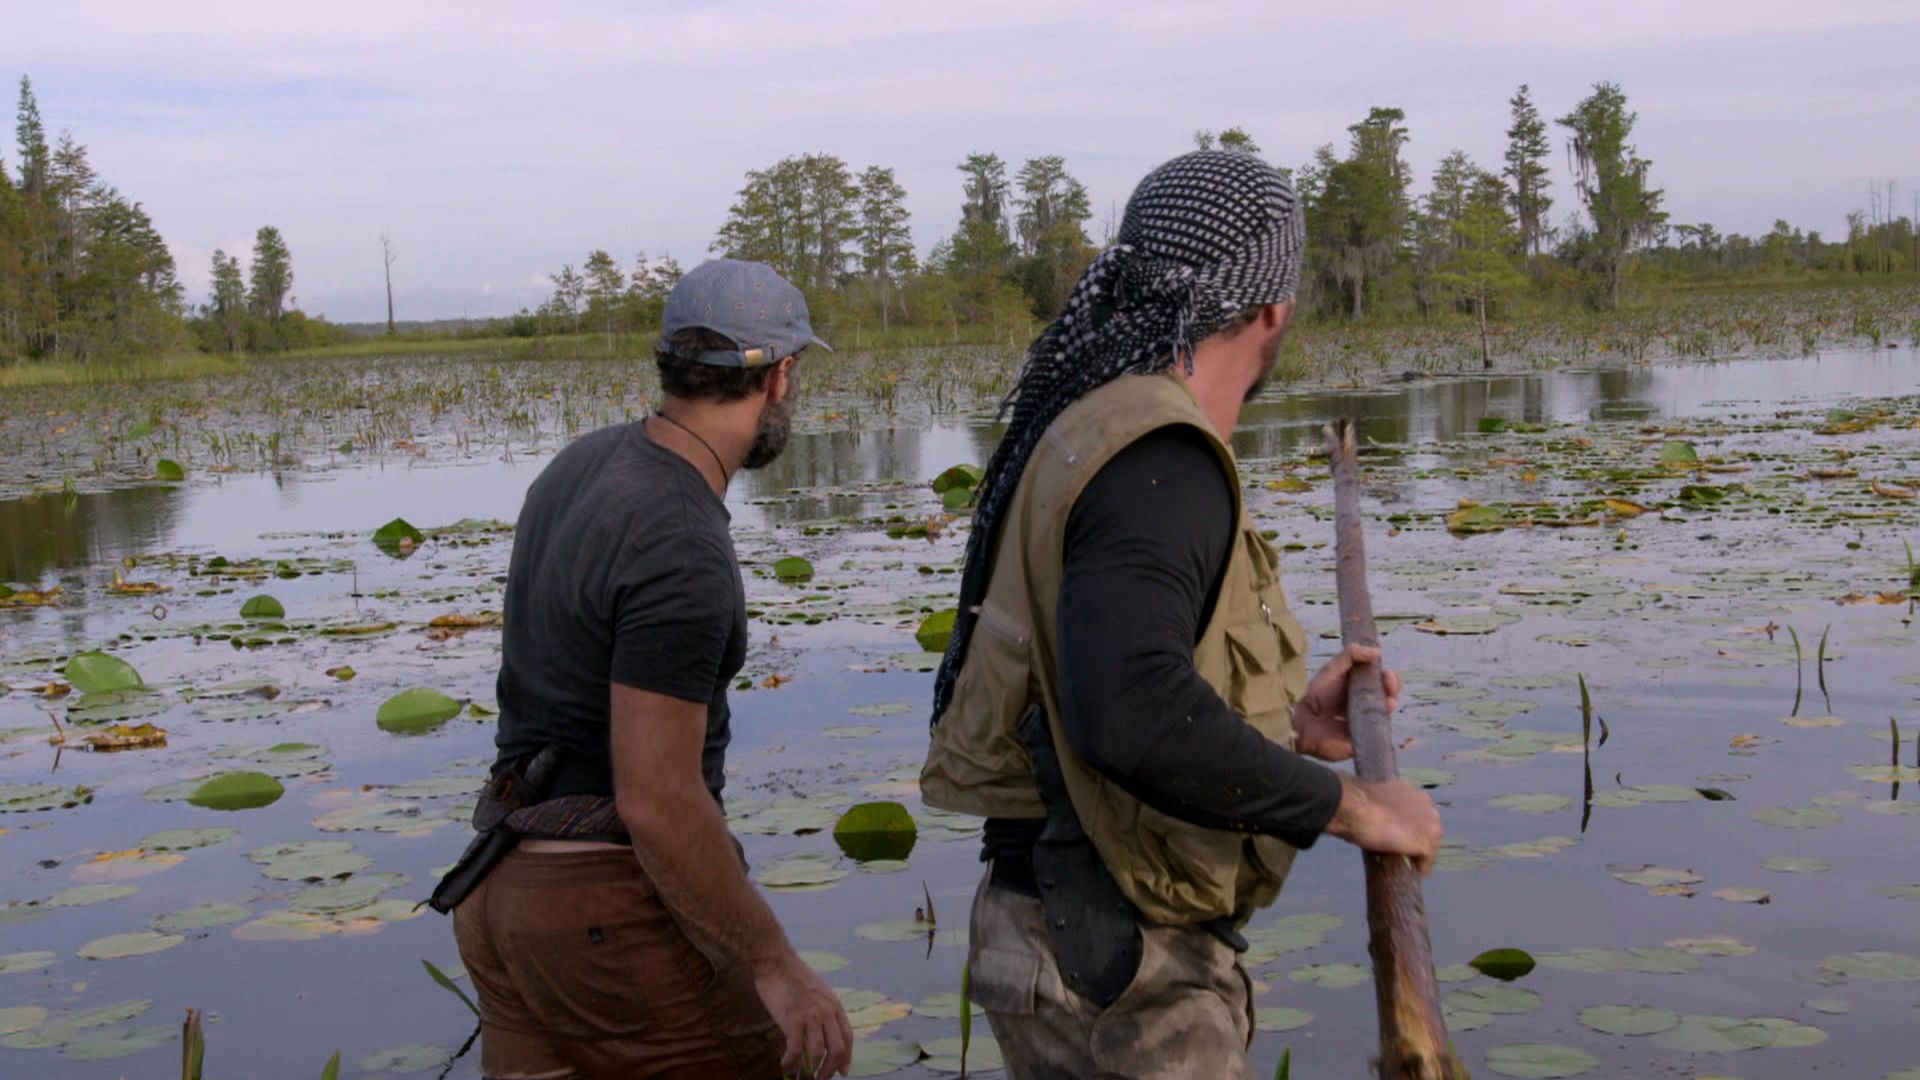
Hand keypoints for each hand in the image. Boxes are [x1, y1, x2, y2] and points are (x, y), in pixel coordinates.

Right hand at [753, 953, 852, 1077]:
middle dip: (829, 1070)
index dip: (846, 1058)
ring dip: (809, 1071)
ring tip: (799, 1077)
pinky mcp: (793, 1019)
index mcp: (835, 1005)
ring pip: (818, 1054)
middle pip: (837, 1050)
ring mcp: (811, 1016)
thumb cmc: (793, 975)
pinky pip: (796, 1050)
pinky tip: (785, 1066)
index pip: (848, 1038)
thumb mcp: (818, 991)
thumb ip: (823, 1010)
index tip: (842, 1072)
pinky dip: (792, 1063)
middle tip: (819, 1079)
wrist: (776, 961)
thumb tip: (821, 1030)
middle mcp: (827, 1012)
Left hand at [1292, 644, 1401, 761]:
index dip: (1389, 678)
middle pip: (1389, 696)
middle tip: (1390, 686)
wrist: (1301, 719)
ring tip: (1388, 702)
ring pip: (1386, 715)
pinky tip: (1379, 720)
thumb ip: (1352, 655)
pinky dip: (1381, 728)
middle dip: (1393, 689)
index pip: (1383, 682)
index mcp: (1361, 688)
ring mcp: (1365, 723)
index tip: (1387, 674)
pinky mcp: (1362, 740)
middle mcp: (1366, 705)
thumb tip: (1378, 652)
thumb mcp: (1333, 668)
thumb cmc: (1316, 693)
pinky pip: (1377, 736)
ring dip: (1390, 706)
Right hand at [1324, 774, 1443, 874]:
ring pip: (1431, 842)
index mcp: (1413, 791)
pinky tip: (1415, 871)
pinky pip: (1428, 859)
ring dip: (1421, 852)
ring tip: (1409, 861)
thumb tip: (1379, 818)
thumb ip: (1385, 807)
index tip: (1400, 833)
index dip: (1410, 825)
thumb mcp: (1376, 800)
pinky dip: (1422, 866)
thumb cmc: (1357, 804)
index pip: (1419, 812)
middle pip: (1429, 827)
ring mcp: (1430, 824)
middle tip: (1403, 848)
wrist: (1356, 809)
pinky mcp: (1426, 843)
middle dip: (1418, 837)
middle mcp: (1427, 804)